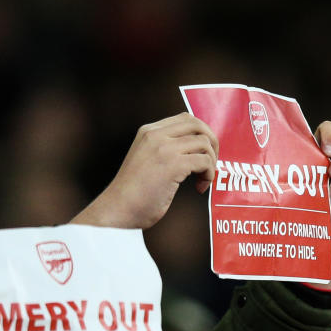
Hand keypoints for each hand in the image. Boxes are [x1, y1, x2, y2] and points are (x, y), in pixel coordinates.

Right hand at [72, 112, 218, 228]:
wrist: (118, 210)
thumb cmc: (133, 193)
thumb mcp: (146, 159)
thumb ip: (164, 149)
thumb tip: (194, 150)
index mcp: (148, 131)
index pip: (186, 119)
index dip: (201, 134)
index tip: (201, 154)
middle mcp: (156, 134)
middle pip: (198, 125)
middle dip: (212, 144)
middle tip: (209, 165)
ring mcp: (164, 148)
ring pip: (205, 144)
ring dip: (211, 163)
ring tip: (202, 180)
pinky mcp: (173, 165)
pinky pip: (204, 161)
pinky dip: (208, 175)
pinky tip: (199, 188)